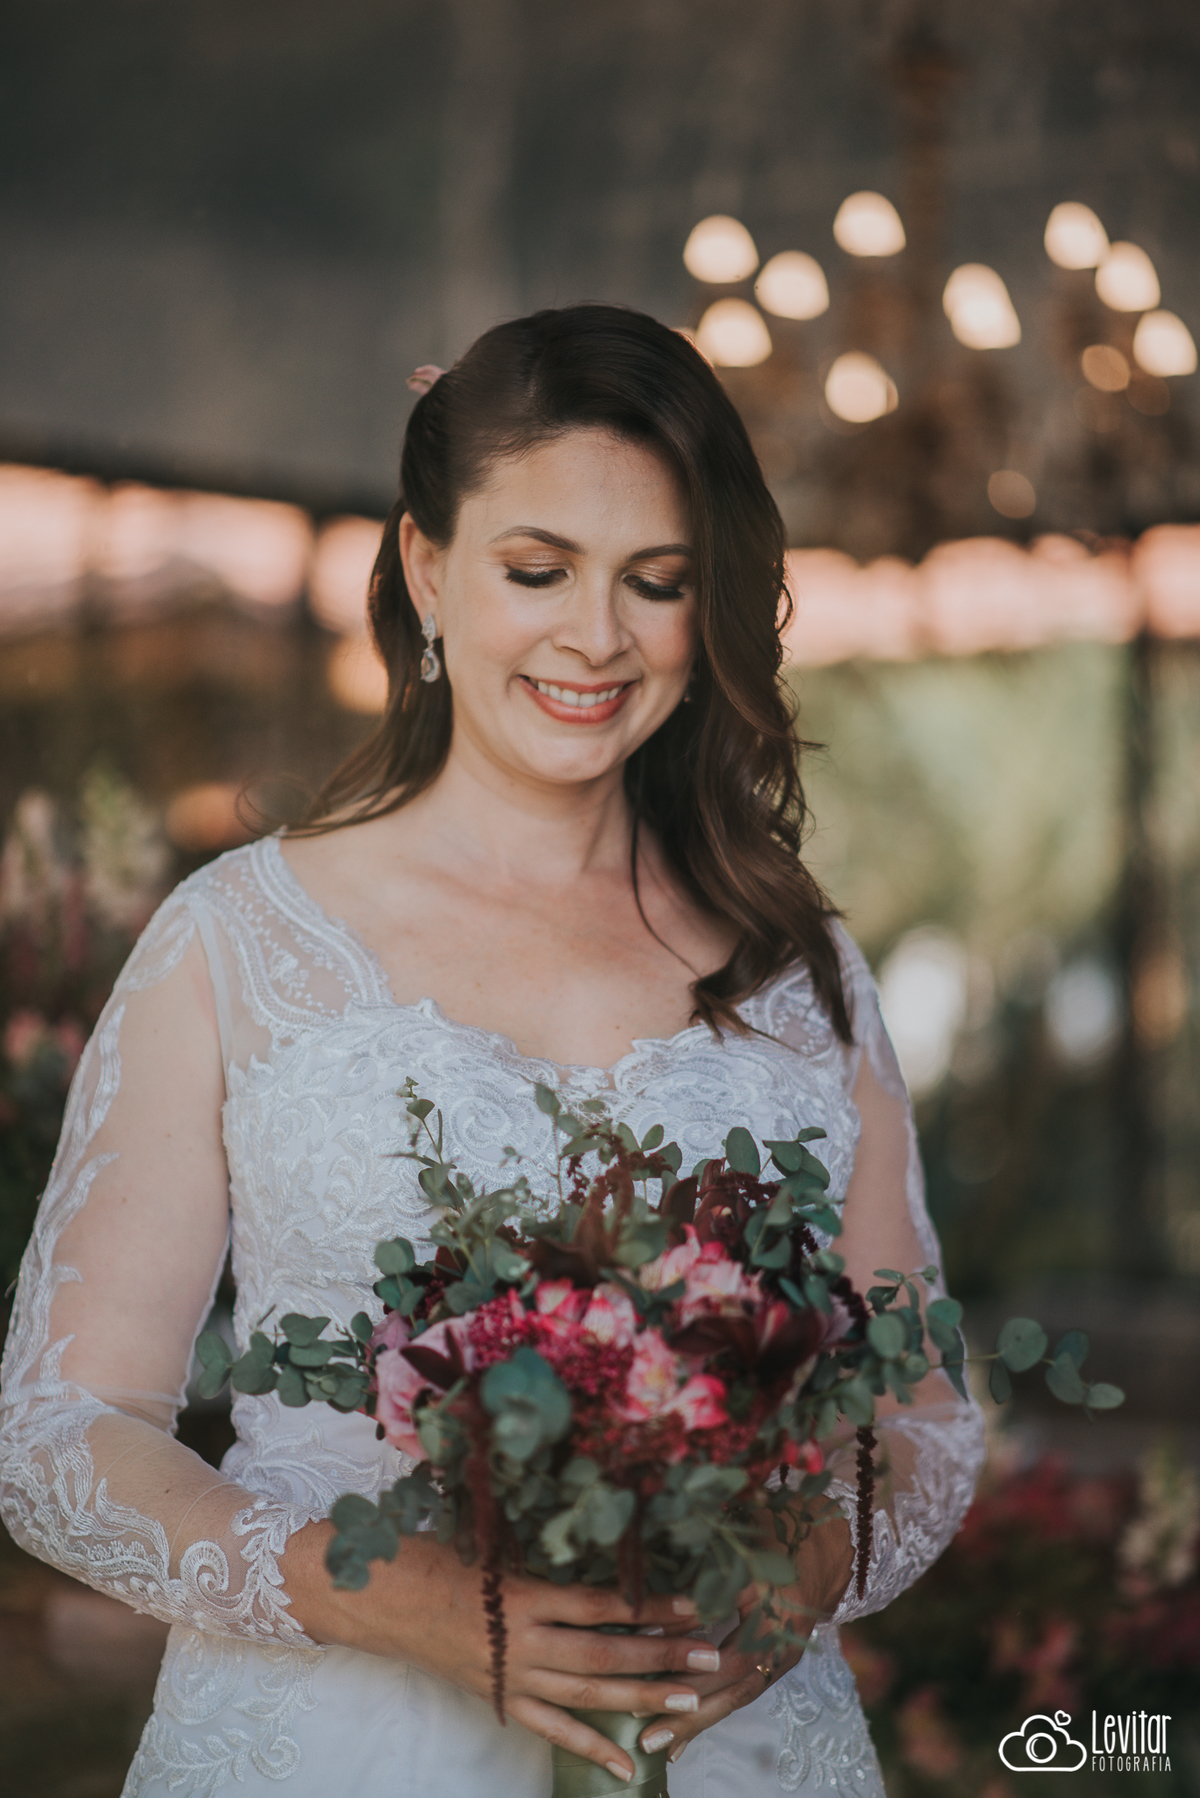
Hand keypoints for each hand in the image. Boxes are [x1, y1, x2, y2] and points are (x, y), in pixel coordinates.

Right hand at [281, 1522, 713, 1781]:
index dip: (645, 1604)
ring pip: (586, 1695)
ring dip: (641, 1698)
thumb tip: (601, 1547)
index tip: (690, 1600)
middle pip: (601, 1655)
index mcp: (518, 1593)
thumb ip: (544, 1558)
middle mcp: (518, 1641)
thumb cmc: (433, 1554)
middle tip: (708, 1655)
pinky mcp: (498, 1699)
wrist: (376, 1597)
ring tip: (689, 1701)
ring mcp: (509, 1676)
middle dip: (659, 1655)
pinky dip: (592, 1748)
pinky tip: (628, 1765)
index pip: (596, 1604)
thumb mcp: (492, 1544)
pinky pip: (552, 1729)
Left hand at [634, 1506, 854, 1765]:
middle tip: (649, 1737)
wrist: (822, 1545)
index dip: (692, 1676)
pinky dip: (716, 1709)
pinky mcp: (778, 1661)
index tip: (652, 1689)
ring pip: (740, 1696)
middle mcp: (782, 1642)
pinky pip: (746, 1690)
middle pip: (736, 1688)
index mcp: (773, 1614)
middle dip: (692, 1715)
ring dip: (702, 1720)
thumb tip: (654, 1611)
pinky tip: (688, 1733)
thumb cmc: (773, 1535)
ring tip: (663, 1744)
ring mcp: (783, 1656)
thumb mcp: (738, 1551)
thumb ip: (701, 1583)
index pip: (732, 1659)